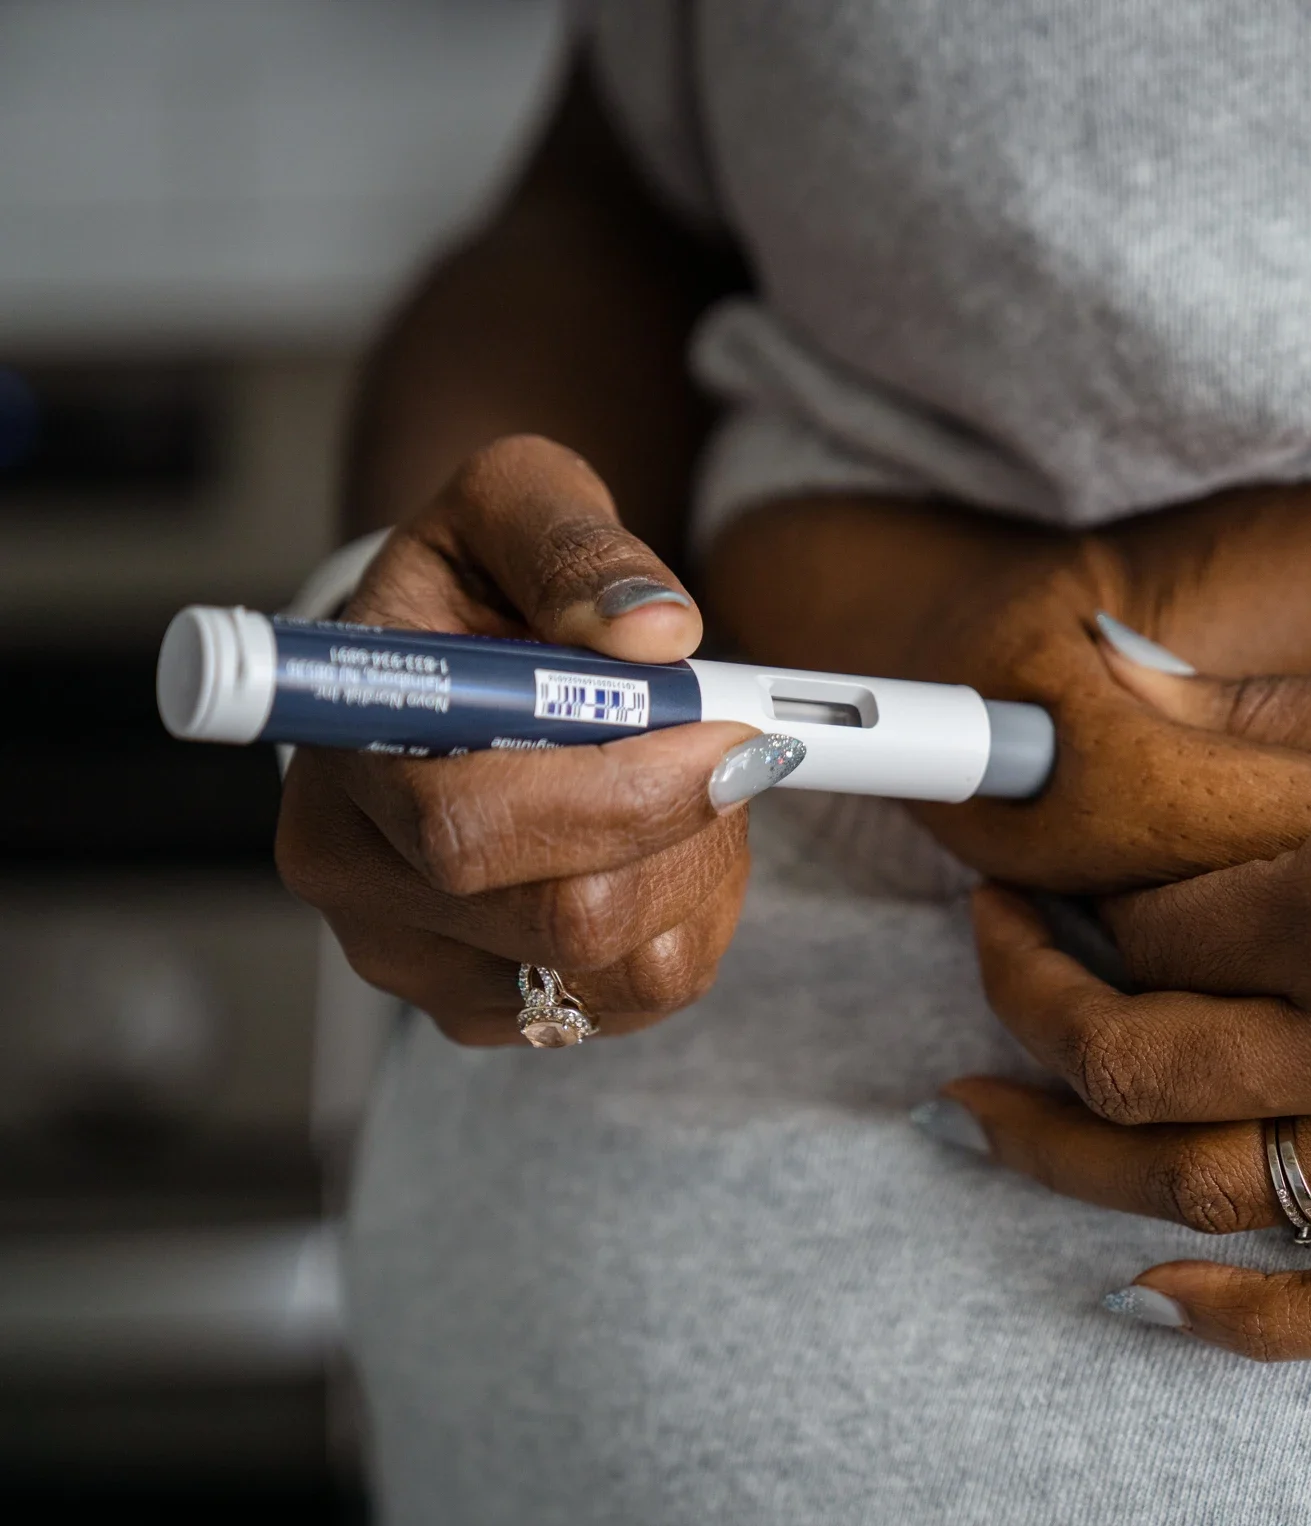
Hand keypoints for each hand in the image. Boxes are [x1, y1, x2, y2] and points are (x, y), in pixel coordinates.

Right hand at [277, 436, 783, 1044]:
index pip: (472, 829)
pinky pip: (647, 994)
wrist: (452, 661)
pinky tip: (670, 838)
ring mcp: (420, 959)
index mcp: (347, 749)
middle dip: (690, 829)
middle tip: (732, 743)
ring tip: (687, 777)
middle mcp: (358, 874)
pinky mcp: (492, 1009)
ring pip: (627, 969)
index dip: (622, 797)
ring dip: (704, 868)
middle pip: (568, 919)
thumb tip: (655, 631)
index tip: (724, 734)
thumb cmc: (477, 579)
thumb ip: (577, 547)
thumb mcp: (517, 500)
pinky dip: (697, 913)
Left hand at [936, 634, 1310, 1358]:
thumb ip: (1280, 705)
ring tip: (991, 1118)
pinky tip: (1161, 1291)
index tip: (1046, 870)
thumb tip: (1118, 669)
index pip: (1157, 922)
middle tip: (997, 966)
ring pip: (1214, 1193)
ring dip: (1075, 1160)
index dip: (1076, 896)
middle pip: (1142, 1063)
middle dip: (1032, 1012)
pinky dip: (1250, 1320)